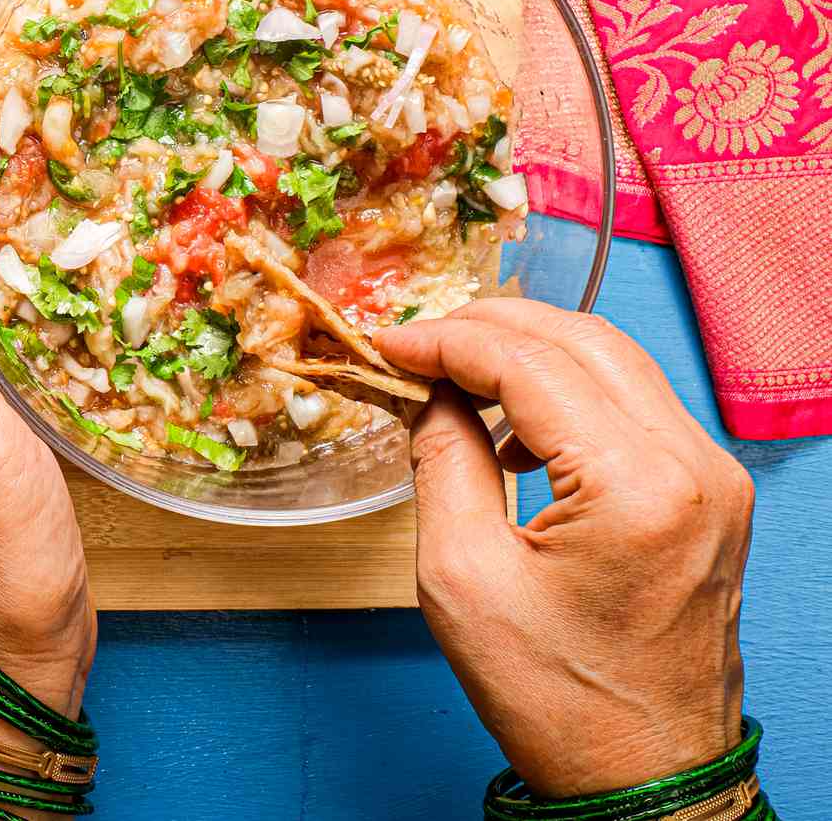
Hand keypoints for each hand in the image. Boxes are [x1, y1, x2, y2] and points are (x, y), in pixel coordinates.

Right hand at [375, 300, 753, 797]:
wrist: (643, 777)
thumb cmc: (557, 698)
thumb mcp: (461, 576)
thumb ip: (443, 459)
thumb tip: (431, 393)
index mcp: (636, 485)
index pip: (530, 364)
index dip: (447, 341)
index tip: (389, 343)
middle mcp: (694, 464)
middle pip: (583, 340)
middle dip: (490, 327)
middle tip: (419, 343)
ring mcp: (713, 476)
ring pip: (614, 361)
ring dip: (530, 353)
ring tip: (456, 376)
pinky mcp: (710, 493)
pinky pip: (635, 405)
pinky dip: (569, 391)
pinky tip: (516, 428)